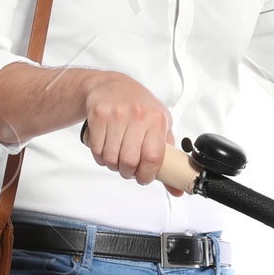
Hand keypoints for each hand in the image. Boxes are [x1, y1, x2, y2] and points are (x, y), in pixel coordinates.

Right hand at [81, 72, 181, 194]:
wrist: (111, 85)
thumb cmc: (139, 107)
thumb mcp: (160, 125)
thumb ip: (169, 157)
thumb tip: (176, 189)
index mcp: (157, 120)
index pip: (153, 157)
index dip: (147, 175)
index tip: (143, 178)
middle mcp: (138, 116)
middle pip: (129, 162)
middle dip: (128, 173)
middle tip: (129, 169)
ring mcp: (116, 115)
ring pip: (111, 158)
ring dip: (113, 165)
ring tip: (117, 158)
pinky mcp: (98, 116)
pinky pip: (97, 150)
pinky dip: (100, 157)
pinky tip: (106, 149)